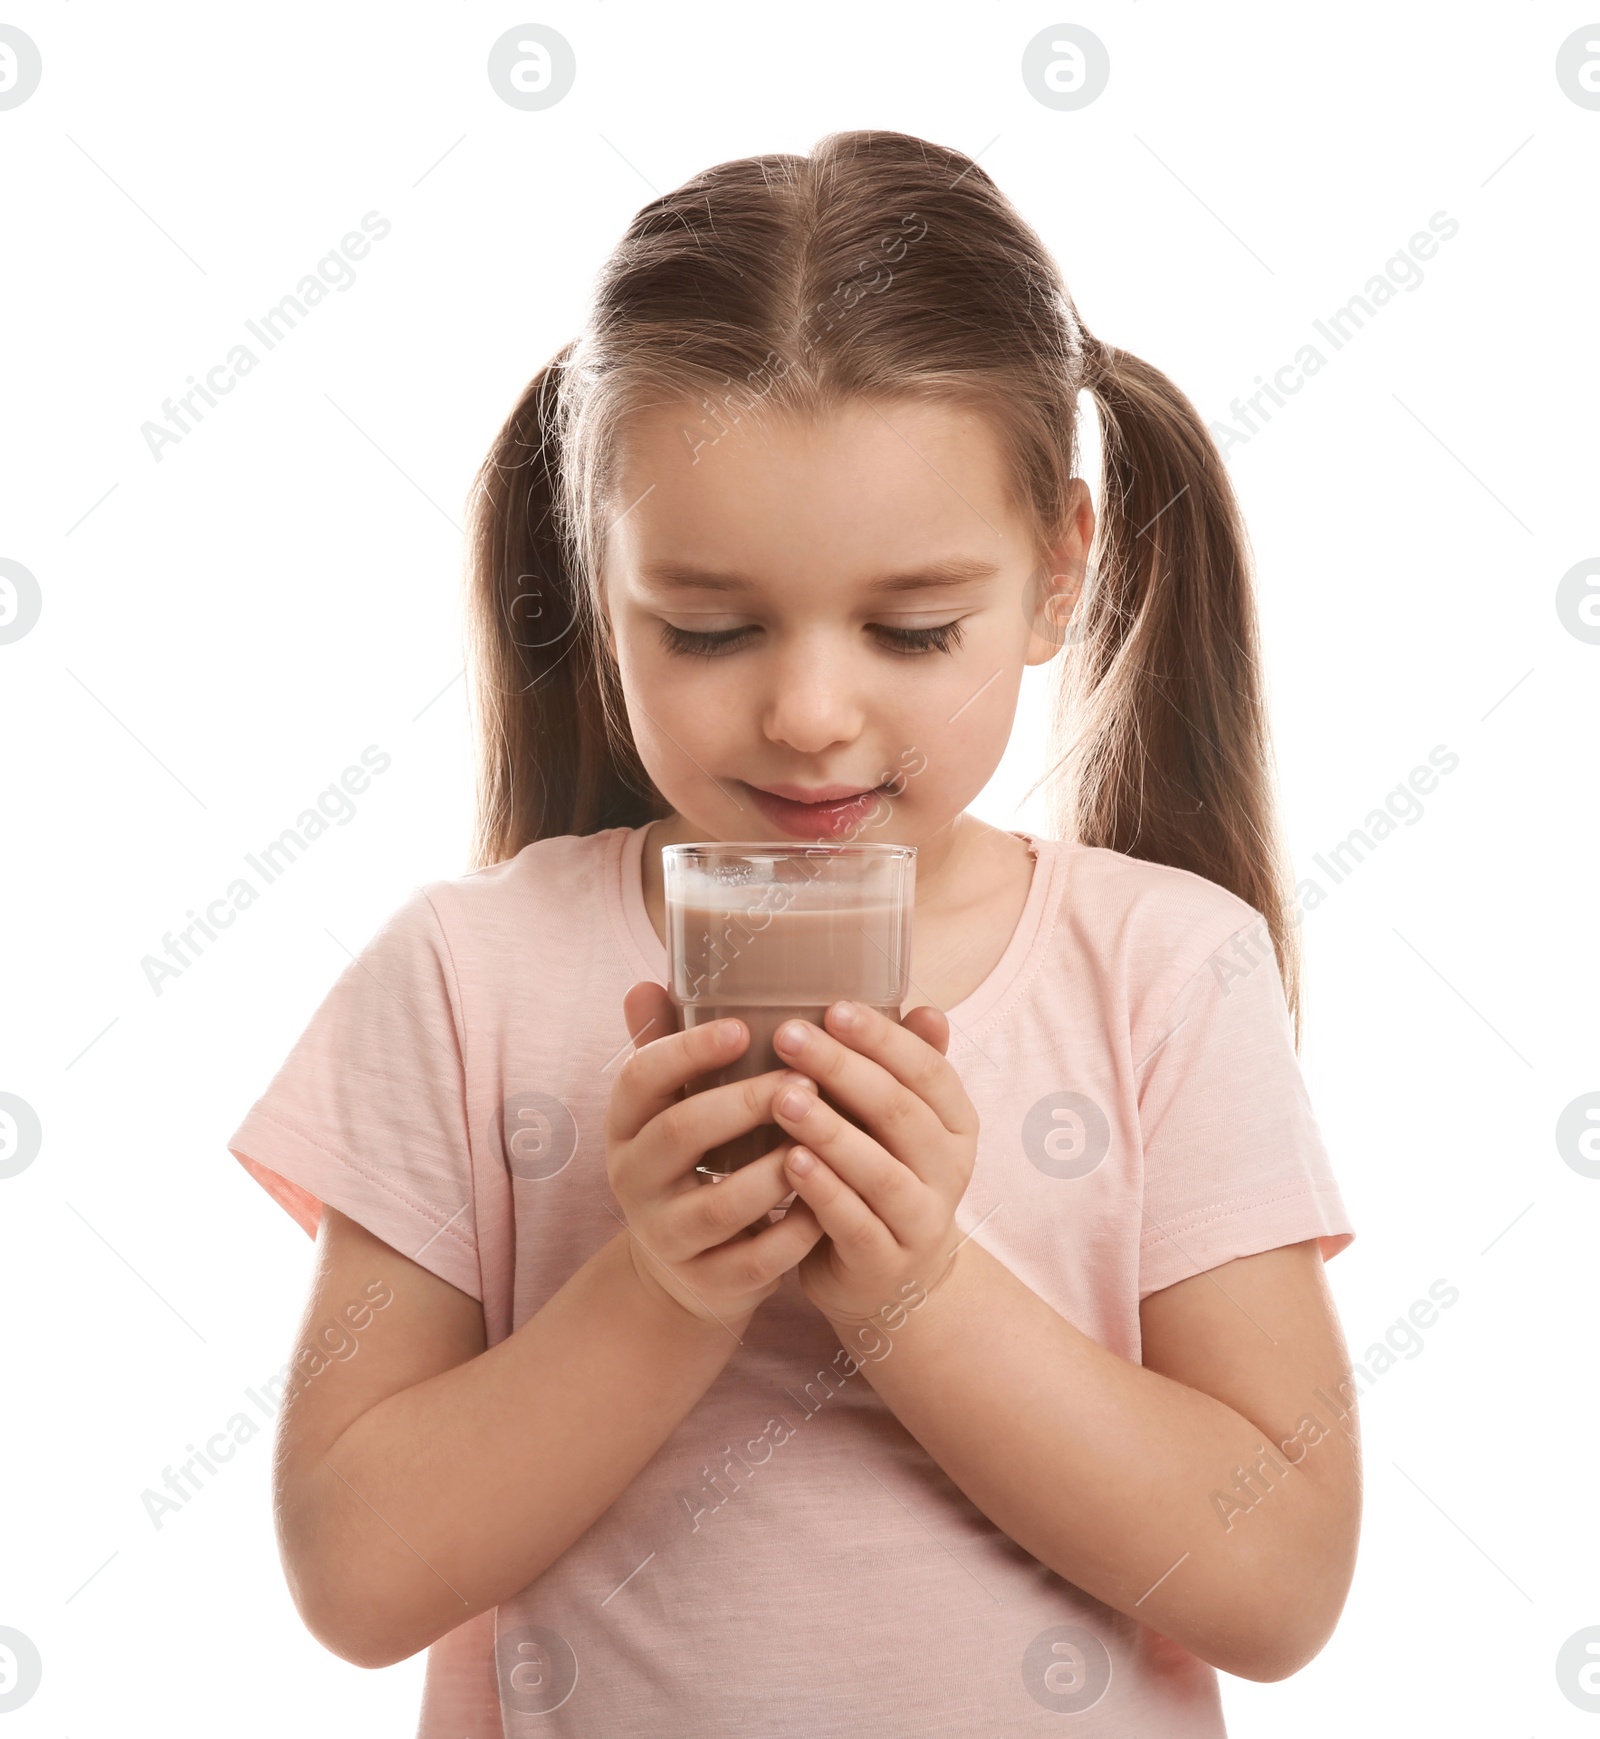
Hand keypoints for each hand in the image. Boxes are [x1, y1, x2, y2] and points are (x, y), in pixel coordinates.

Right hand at [605, 981, 827, 1332]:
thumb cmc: (696, 1160)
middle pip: (679, 1136)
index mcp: (626, 1124)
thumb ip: (671, 1046)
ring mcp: (668, 1236)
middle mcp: (634, 1179)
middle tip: (802, 1078)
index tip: (740, 1026)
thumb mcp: (674, 1106)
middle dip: (742, 1104)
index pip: (640, 1078)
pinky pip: (753, 1260)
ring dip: (773, 1171)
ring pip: (718, 1204)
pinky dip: (793, 1234)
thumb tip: (652, 978)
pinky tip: (829, 1204)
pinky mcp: (709, 1282)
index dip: (686, 1051)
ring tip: (825, 1138)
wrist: (688, 1269)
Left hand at [766, 1000, 978, 1326]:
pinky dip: (823, 1190)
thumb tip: (926, 1009)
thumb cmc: (884, 1175)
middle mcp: (949, 1169)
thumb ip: (905, 1068)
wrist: (892, 1282)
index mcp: (957, 1122)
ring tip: (782, 1097)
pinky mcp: (885, 1261)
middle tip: (789, 1036)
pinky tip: (789, 1162)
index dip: (882, 1038)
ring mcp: (920, 1219)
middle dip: (842, 1070)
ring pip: (878, 1169)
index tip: (832, 1007)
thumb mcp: (900, 1122)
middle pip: (899, 1111)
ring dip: (829, 1130)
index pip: (927, 1070)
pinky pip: (855, 1222)